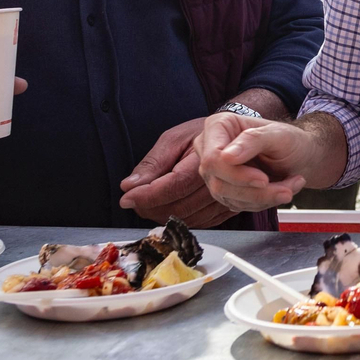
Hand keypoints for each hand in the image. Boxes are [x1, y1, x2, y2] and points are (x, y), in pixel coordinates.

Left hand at [119, 118, 234, 227]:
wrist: (232, 139)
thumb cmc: (202, 135)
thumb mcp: (174, 139)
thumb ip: (152, 163)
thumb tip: (130, 186)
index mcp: (206, 160)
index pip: (174, 187)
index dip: (147, 196)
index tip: (126, 198)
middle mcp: (221, 182)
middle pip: (178, 208)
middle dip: (150, 208)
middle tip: (135, 198)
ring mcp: (226, 199)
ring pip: (186, 220)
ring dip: (162, 214)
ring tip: (152, 200)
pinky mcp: (226, 210)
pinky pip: (198, 224)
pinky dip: (179, 219)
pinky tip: (171, 204)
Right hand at [195, 113, 312, 211]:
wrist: (299, 157)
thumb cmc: (289, 140)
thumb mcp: (279, 135)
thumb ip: (253, 140)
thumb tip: (226, 157)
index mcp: (218, 126)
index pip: (213, 159)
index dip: (237, 174)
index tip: (264, 179)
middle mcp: (210, 149)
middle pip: (219, 183)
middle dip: (256, 191)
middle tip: (286, 190)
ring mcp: (215, 172)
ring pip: (229, 198)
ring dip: (264, 197)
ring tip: (290, 186)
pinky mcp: (225, 190)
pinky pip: (238, 205)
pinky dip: (263, 202)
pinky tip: (281, 190)